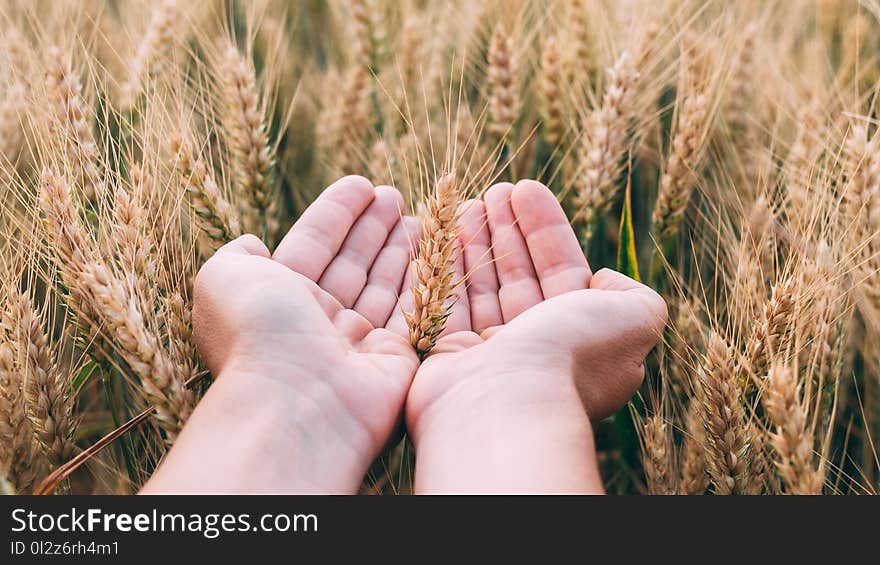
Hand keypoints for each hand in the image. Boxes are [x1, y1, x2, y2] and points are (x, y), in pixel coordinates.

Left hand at [145, 176, 416, 492]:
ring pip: (383, 285)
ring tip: (421, 216)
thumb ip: (238, 254)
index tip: (362, 184)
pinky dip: (422, 282)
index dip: (337, 213)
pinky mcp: (395, 360)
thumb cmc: (258, 332)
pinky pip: (412, 312)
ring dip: (400, 248)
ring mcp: (357, 342)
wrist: (297, 401)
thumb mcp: (223, 277)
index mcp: (279, 298)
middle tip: (395, 195)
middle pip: (351, 262)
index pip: (314, 244)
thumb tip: (253, 242)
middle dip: (373, 227)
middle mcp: (317, 320)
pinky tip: (432, 252)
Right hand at [404, 180, 666, 492]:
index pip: (561, 270)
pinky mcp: (447, 358)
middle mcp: (535, 348)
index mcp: (578, 337)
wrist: (505, 405)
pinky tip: (442, 235)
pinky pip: (446, 303)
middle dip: (506, 230)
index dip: (545, 228)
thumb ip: (637, 296)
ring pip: (481, 286)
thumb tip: (604, 280)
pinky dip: (445, 269)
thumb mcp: (636, 319)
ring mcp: (489, 355)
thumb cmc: (571, 356)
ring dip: (475, 242)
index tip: (524, 187)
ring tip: (465, 203)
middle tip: (492, 190)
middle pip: (518, 275)